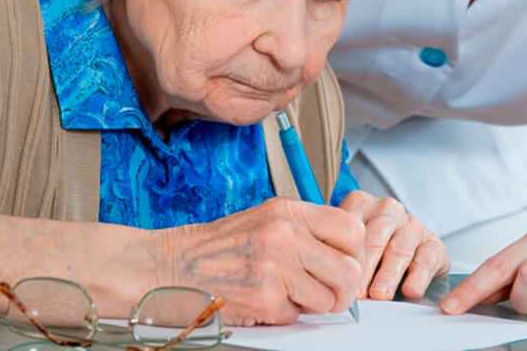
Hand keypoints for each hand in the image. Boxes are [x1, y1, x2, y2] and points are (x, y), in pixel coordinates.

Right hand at [164, 197, 364, 325]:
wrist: (171, 267)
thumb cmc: (219, 247)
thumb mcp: (266, 219)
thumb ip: (306, 230)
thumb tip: (348, 254)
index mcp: (289, 211)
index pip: (353, 229)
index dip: (355, 254)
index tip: (345, 264)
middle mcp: (285, 234)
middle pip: (349, 271)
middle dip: (342, 290)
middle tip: (325, 293)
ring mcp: (275, 267)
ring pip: (329, 299)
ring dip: (312, 305)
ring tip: (287, 295)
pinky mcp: (264, 298)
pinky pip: (298, 316)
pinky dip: (285, 314)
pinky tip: (263, 301)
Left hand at [339, 190, 448, 300]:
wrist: (402, 258)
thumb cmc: (367, 253)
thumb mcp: (347, 245)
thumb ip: (337, 252)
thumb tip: (326, 278)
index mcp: (362, 203)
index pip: (352, 225)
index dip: (345, 254)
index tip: (339, 276)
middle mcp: (388, 209)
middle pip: (375, 238)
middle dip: (365, 267)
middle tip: (357, 292)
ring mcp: (412, 225)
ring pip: (400, 249)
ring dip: (389, 274)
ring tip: (379, 295)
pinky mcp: (433, 244)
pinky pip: (427, 259)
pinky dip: (419, 276)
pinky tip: (410, 290)